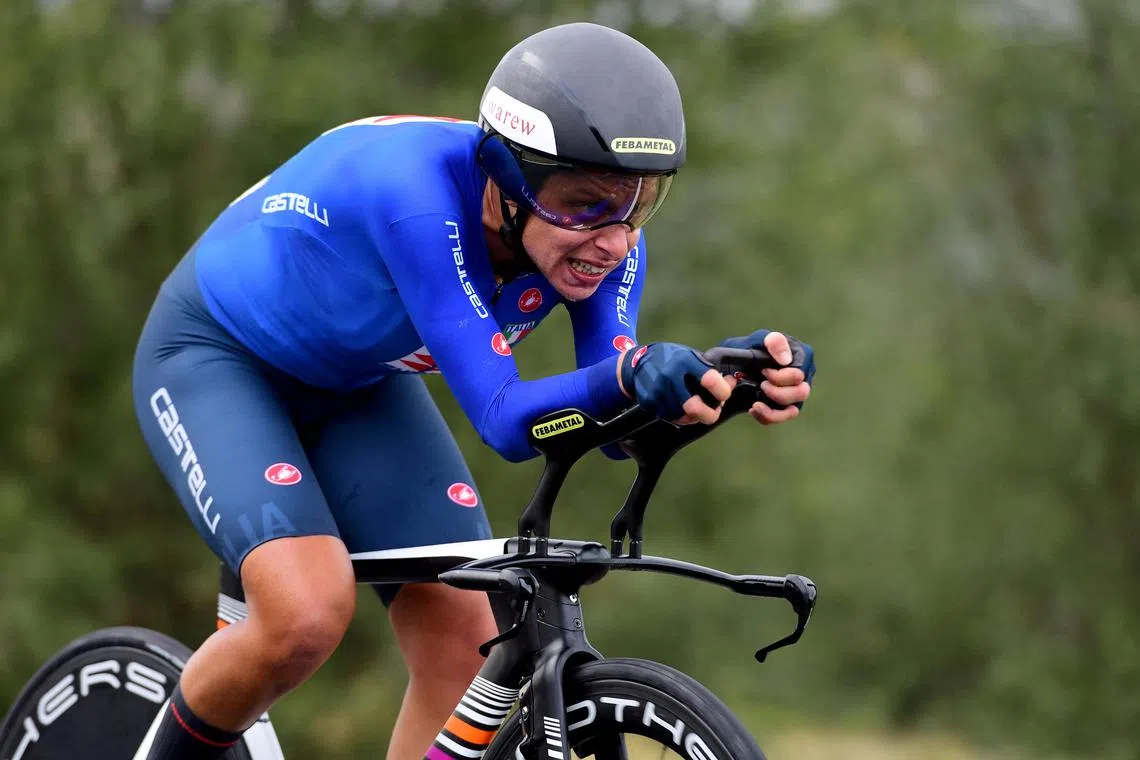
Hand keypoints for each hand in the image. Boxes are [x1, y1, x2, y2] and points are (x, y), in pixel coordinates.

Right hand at [618, 343, 732, 424]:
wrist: (637, 363)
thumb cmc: (671, 359)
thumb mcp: (691, 357)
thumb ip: (710, 372)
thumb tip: (732, 383)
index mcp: (684, 361)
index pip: (709, 380)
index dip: (723, 391)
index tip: (724, 394)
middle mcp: (670, 377)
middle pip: (694, 407)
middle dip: (710, 415)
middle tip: (715, 412)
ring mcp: (658, 392)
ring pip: (684, 417)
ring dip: (696, 416)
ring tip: (697, 405)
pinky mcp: (650, 403)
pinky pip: (672, 417)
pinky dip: (681, 415)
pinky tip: (681, 406)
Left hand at [720, 329, 813, 424]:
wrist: (731, 368)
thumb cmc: (748, 350)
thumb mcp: (757, 340)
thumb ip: (774, 341)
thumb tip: (786, 360)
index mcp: (800, 357)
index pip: (800, 373)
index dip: (781, 376)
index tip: (764, 371)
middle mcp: (802, 376)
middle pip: (802, 392)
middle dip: (778, 392)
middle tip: (761, 385)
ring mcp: (794, 393)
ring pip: (794, 409)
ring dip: (774, 408)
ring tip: (755, 402)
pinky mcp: (784, 407)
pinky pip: (782, 418)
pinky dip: (767, 416)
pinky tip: (753, 408)